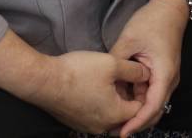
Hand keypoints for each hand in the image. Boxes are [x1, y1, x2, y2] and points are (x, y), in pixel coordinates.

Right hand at [31, 50, 148, 134]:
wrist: (44, 81)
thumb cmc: (77, 72)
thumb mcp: (112, 64)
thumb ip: (134, 70)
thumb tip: (146, 74)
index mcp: (115, 115)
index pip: (140, 109)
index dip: (141, 92)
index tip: (137, 78)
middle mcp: (102, 126)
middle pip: (125, 116)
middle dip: (128, 98)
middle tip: (126, 80)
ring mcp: (87, 126)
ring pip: (109, 116)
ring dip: (114, 102)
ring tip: (110, 82)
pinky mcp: (75, 122)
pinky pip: (95, 116)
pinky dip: (100, 105)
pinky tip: (95, 88)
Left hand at [111, 0, 187, 137]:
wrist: (169, 8)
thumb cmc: (152, 22)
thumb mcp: (129, 40)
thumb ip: (117, 62)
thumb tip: (105, 80)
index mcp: (164, 74)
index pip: (152, 107)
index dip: (137, 122)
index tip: (122, 132)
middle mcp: (169, 80)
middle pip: (154, 110)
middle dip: (136, 122)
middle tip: (114, 131)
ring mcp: (166, 77)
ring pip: (152, 103)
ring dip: (136, 112)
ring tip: (115, 119)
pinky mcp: (161, 73)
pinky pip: (150, 92)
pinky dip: (137, 100)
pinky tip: (122, 101)